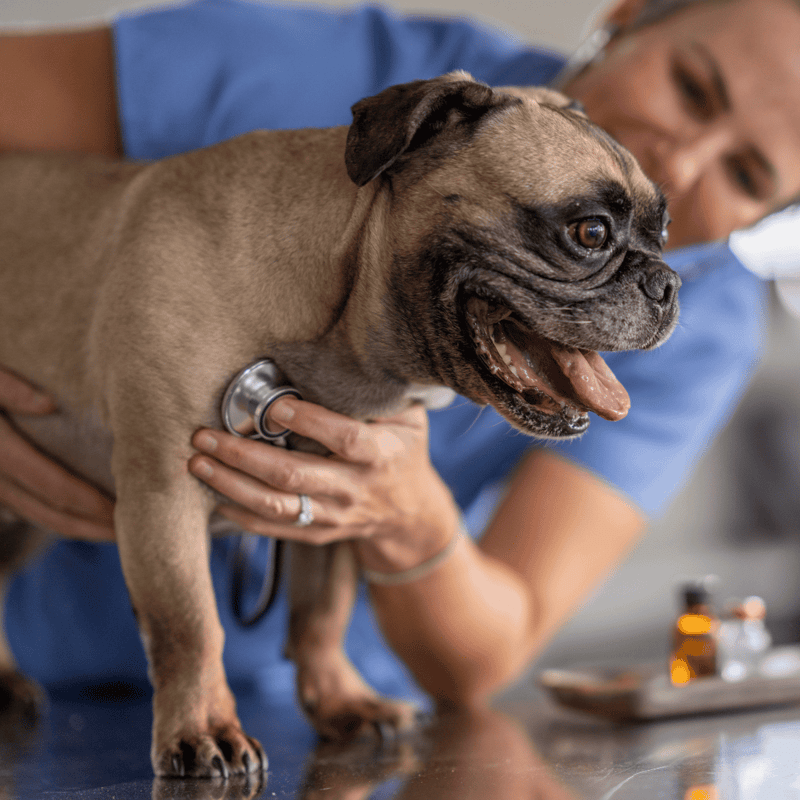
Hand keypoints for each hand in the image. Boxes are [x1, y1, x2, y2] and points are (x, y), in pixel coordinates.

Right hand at [0, 367, 114, 540]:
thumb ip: (10, 388)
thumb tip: (48, 403)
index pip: (52, 485)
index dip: (89, 503)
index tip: (124, 511)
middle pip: (48, 511)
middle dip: (90, 526)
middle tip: (130, 533)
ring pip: (35, 516)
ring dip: (75, 528)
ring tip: (111, 530)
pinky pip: (23, 508)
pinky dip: (53, 517)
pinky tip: (80, 517)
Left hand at [189, 398, 460, 572]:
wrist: (407, 512)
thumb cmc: (401, 450)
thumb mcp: (407, 417)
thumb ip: (376, 393)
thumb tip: (333, 358)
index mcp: (381, 454)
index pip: (346, 438)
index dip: (311, 423)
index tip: (273, 406)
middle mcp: (355, 489)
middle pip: (294, 476)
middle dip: (244, 456)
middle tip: (205, 435)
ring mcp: (334, 515)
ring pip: (276, 506)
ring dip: (231, 484)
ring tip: (197, 462)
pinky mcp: (317, 532)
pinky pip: (273, 528)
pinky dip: (239, 514)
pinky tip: (213, 494)